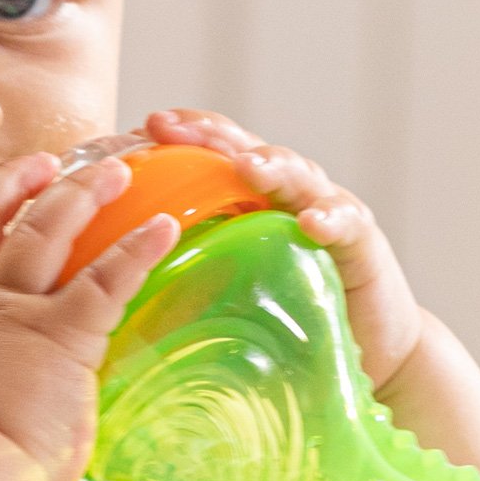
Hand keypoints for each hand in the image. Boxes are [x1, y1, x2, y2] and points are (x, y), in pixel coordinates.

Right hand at [0, 152, 180, 480]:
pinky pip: (105, 278)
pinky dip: (137, 249)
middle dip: (24, 183)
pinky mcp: (61, 332)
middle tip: (49, 165)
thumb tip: (10, 418)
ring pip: (44, 229)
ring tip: (111, 171)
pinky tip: (162, 228)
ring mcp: (14, 310)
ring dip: (80, 193)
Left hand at [140, 108, 424, 390]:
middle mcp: (284, 194)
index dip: (179, 135)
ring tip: (247, 167)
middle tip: (173, 130)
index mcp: (247, 198)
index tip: (141, 128)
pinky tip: (311, 223)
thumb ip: (183, 270)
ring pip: (298, 174)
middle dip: (209, 136)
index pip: (211, 151)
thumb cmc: (285, 317)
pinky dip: (330, 219)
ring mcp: (326, 211)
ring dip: (271, 166)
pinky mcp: (361, 244)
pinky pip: (346, 224)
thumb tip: (113, 280)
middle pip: (246, 149)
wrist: (366, 351)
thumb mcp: (226, 288)